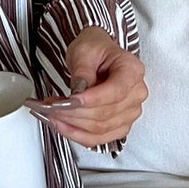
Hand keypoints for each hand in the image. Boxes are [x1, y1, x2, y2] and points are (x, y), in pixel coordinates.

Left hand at [29, 27, 146, 149]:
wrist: (99, 54)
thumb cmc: (96, 49)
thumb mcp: (85, 50)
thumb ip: (83, 70)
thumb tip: (78, 92)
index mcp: (132, 71)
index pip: (116, 92)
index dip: (92, 99)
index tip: (70, 100)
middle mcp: (136, 94)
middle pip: (106, 114)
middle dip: (74, 113)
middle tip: (52, 106)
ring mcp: (130, 112)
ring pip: (101, 129)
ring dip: (73, 125)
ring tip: (52, 114)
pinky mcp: (119, 125)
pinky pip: (99, 138)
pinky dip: (78, 135)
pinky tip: (62, 126)